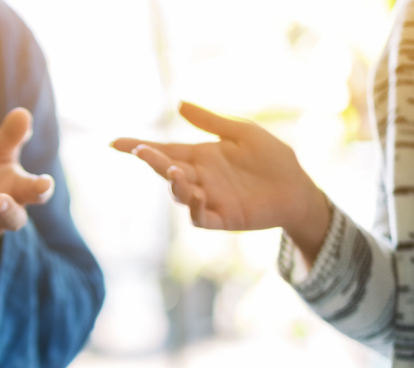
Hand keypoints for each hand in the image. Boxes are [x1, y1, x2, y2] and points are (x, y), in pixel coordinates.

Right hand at [112, 102, 329, 263]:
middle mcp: (198, 177)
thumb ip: (210, 121)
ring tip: (174, 171)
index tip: (115, 143)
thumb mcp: (242, 132)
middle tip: (140, 151)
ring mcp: (207, 198)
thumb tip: (178, 104)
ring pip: (178, 193)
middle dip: (151, 161)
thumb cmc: (272, 158)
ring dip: (172, 183)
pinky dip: (193, 206)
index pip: (163, 150)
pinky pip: (198, 215)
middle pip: (165, 170)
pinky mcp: (220, 217)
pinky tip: (195, 193)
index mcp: (199, 156)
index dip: (138, 147)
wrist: (297, 187)